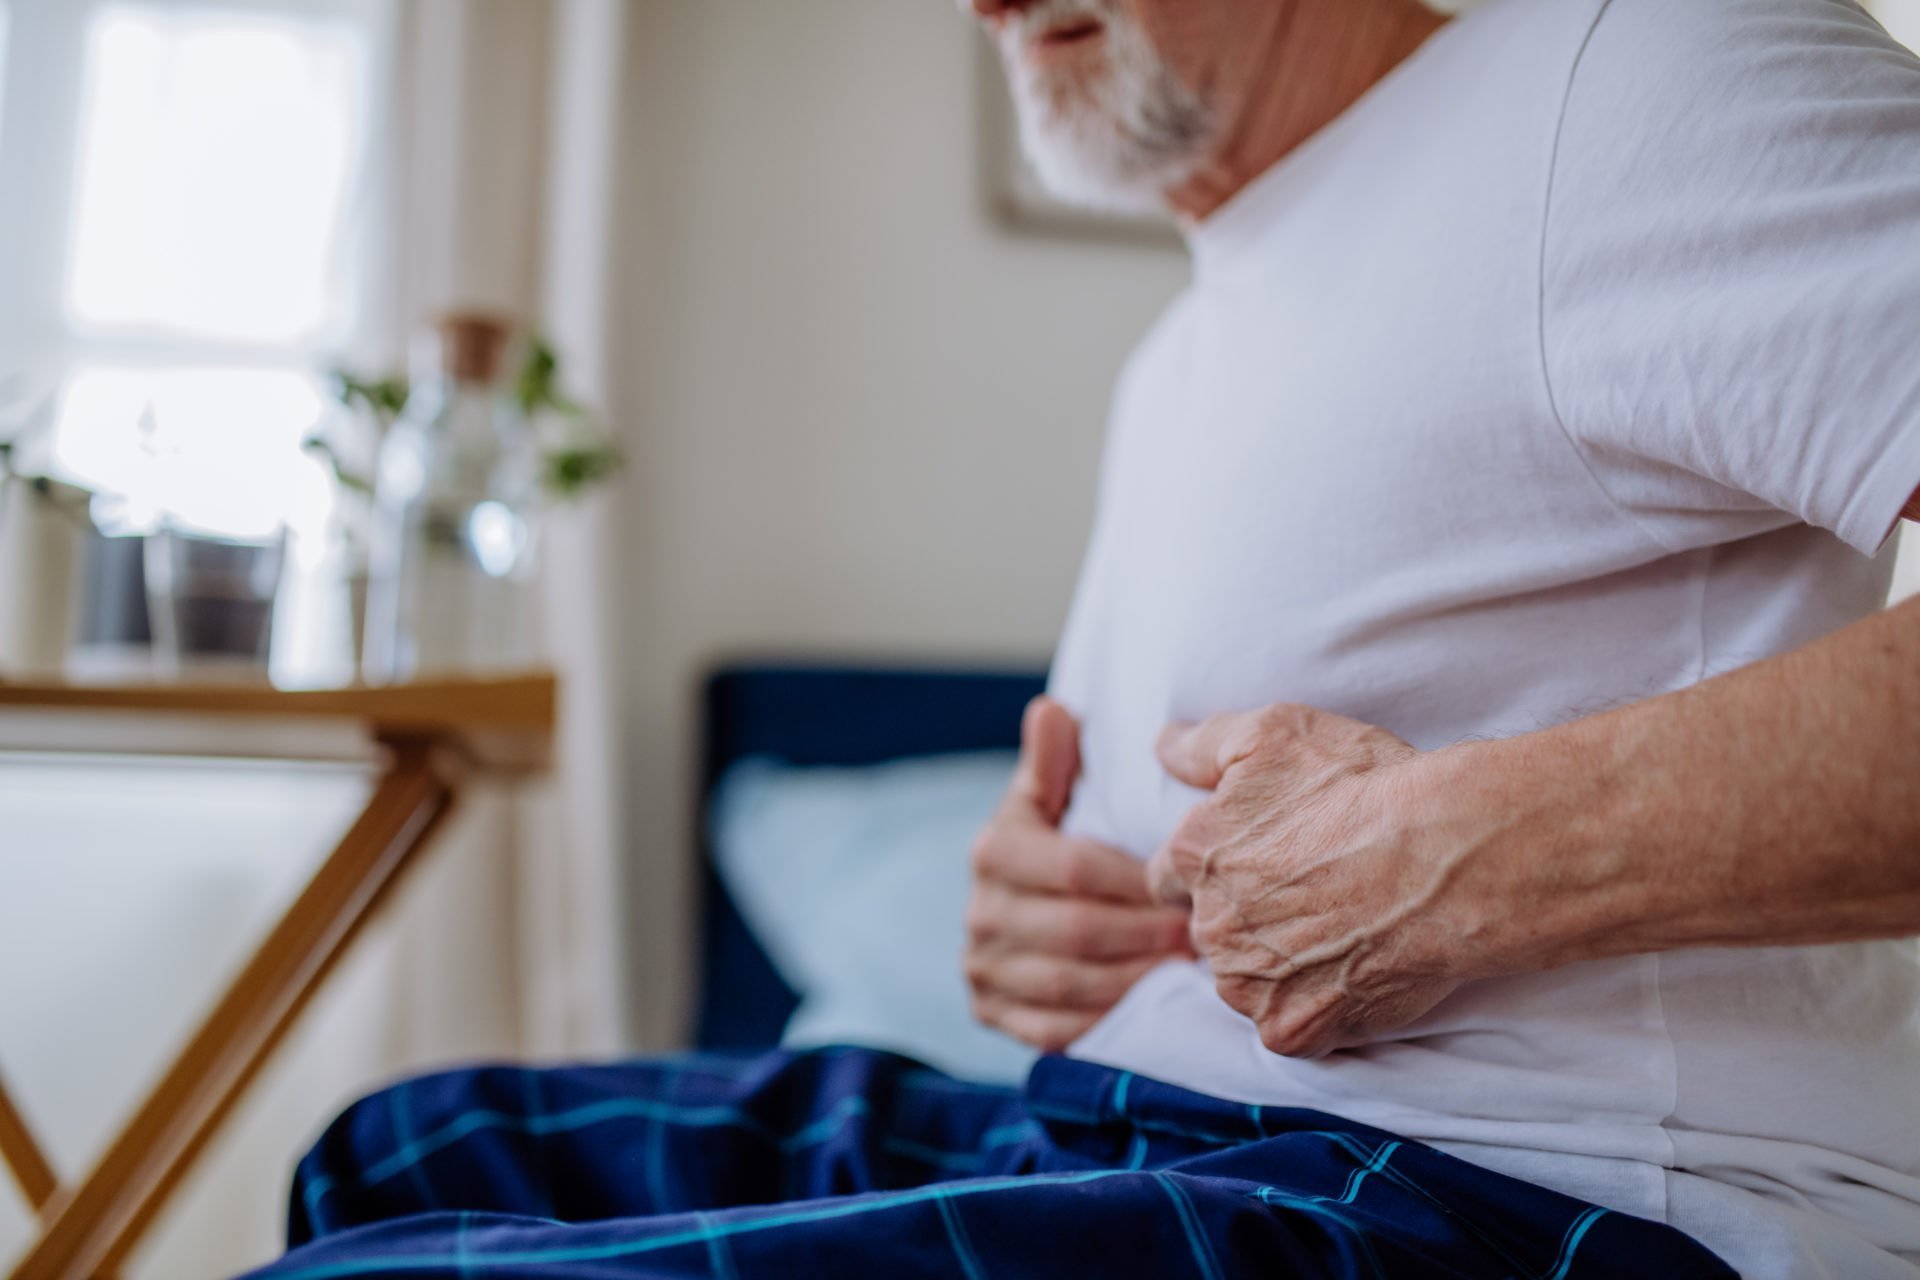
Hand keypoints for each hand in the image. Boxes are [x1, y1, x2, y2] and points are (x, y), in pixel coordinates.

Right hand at [966, 696, 1193, 1052]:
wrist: (1020, 911)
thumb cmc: (1057, 843)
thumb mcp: (1052, 797)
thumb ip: (1055, 759)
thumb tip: (1053, 709)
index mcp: (992, 849)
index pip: (1075, 868)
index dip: (1138, 881)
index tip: (1189, 884)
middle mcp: (978, 912)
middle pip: (1078, 930)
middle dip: (1147, 934)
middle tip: (1204, 935)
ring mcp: (982, 968)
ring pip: (1072, 984)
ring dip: (1138, 978)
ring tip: (1187, 969)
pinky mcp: (991, 1015)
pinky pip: (1055, 1030)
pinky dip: (1108, 1018)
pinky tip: (1149, 1003)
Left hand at [1145, 705, 1470, 1058]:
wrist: (1447, 857)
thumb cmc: (1365, 787)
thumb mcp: (1273, 734)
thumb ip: (1201, 746)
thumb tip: (1161, 748)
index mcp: (1194, 854)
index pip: (1169, 876)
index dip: (1212, 867)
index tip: (1255, 862)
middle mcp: (1209, 924)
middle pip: (1210, 929)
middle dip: (1244, 915)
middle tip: (1309, 892)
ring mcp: (1248, 984)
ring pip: (1245, 980)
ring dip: (1276, 964)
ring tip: (1337, 931)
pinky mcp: (1293, 1029)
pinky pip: (1290, 1025)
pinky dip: (1316, 1006)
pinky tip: (1352, 971)